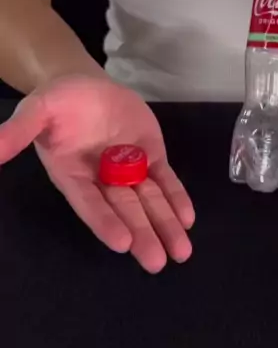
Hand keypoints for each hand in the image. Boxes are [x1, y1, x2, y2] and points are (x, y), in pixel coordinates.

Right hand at [0, 74, 193, 272]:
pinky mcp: (150, 156)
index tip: (121, 243)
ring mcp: (128, 169)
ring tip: (181, 251)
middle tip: (157, 262)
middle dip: (142, 234)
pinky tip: (187, 218)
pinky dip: (176, 197)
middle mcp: (101, 180)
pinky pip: (164, 180)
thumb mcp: (36, 110)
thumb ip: (19, 131)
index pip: (89, 203)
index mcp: (71, 175)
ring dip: (165, 224)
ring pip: (149, 201)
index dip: (105, 222)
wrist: (84, 85)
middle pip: (124, 210)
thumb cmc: (57, 101)